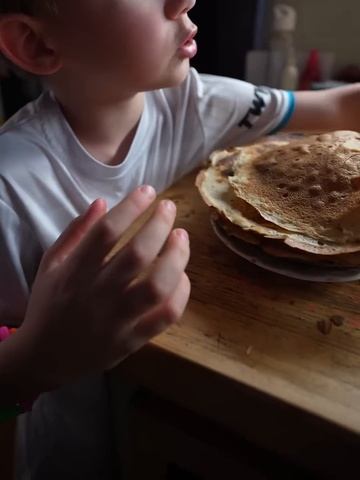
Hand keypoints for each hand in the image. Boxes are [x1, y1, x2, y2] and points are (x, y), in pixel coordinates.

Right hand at [16, 186, 189, 389]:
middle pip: (137, 254)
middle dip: (159, 225)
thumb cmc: (49, 304)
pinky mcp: (132, 341)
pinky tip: (182, 275)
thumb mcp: (51, 263)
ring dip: (176, 257)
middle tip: (169, 208)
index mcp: (74, 272)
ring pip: (156, 286)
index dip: (130, 207)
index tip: (147, 191)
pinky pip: (165, 316)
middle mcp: (97, 294)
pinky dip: (180, 293)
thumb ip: (76, 232)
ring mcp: (117, 320)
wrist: (43, 358)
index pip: (106, 233)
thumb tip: (102, 202)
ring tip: (181, 236)